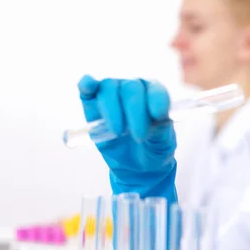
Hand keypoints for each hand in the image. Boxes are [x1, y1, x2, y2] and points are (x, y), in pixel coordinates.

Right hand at [78, 75, 176, 202]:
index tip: (158, 115)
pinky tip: (88, 86)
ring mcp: (112, 93)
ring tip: (117, 132)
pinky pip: (87, 86)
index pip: (155, 90)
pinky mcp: (92, 102)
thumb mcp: (162, 143)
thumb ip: (161, 128)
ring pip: (109, 87)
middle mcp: (133, 88)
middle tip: (139, 136)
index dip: (157, 99)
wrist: (136, 165)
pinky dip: (87, 84)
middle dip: (135, 112)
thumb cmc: (153, 148)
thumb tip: (158, 117)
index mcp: (155, 94)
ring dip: (112, 109)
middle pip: (131, 88)